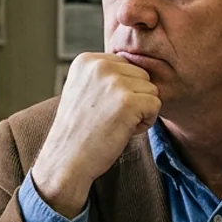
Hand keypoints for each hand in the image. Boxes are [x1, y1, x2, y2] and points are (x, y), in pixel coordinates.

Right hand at [33, 53, 160, 218]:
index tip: (101, 107)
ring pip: (151, 90)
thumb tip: (137, 71)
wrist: (66, 161)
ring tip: (115, 124)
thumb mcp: (82, 90)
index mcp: (86, 60)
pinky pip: (156, 105)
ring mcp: (114, 83)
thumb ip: (104, 76)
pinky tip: (124, 131)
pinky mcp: (128, 101)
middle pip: (142, 75)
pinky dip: (145, 122)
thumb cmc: (77, 131)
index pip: (126, 65)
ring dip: (140, 110)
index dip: (122, 90)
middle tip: (110, 118)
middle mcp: (99, 66)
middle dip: (134, 98)